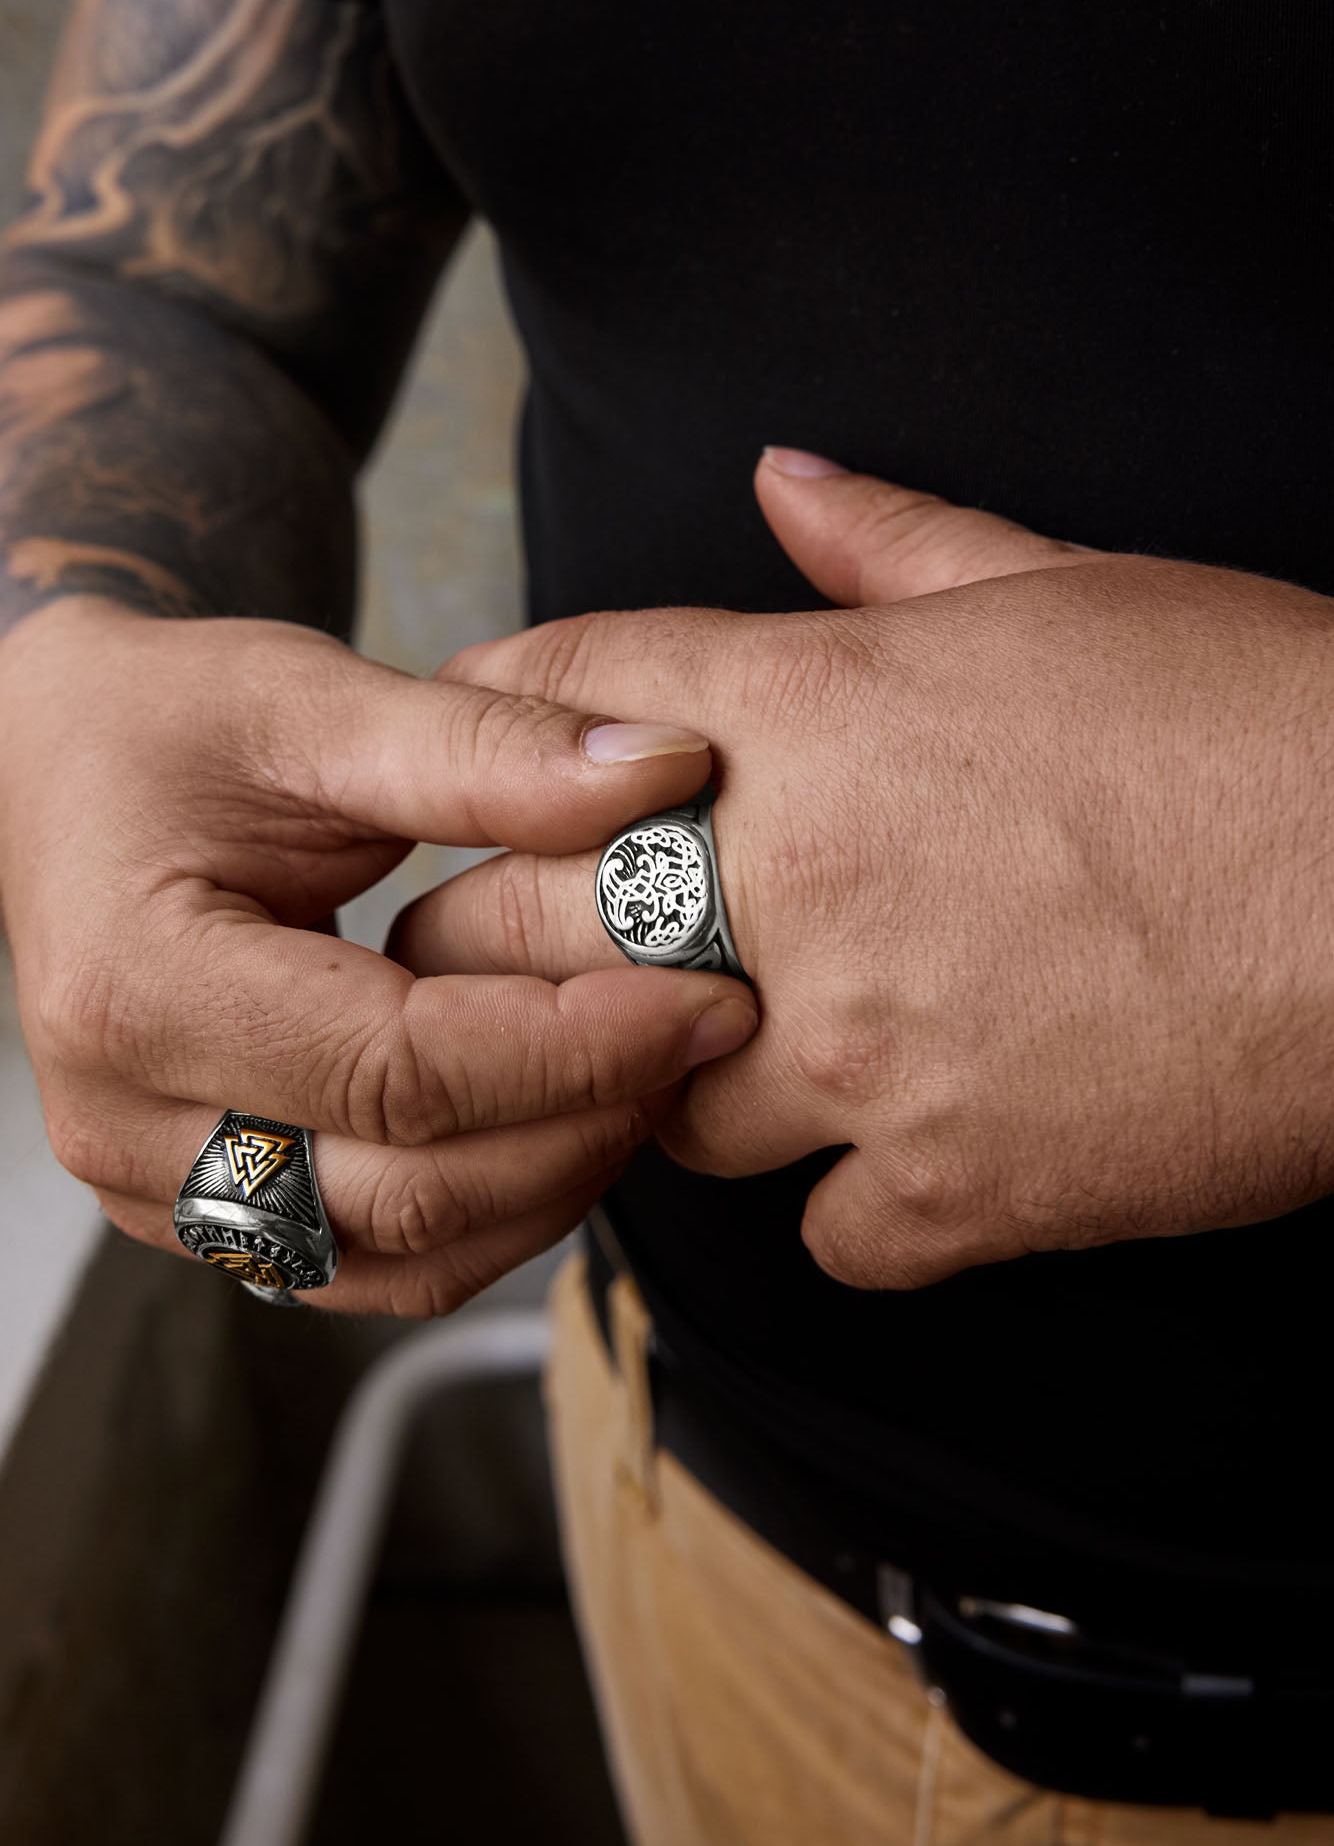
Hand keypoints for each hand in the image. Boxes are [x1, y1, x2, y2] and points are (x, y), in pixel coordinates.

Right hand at [0, 600, 755, 1314]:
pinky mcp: (201, 1204)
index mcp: (140, 984)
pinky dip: (486, 1211)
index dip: (572, 1048)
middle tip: (707, 1035)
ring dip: (550, 1183)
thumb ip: (486, 749)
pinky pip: (370, 1259)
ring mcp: (155, 1183)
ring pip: (399, 1252)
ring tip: (651, 1076)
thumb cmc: (166, 724)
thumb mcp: (314, 701)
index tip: (704, 997)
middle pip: (407, 1186)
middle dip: (586, 1120)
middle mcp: (126, 1116)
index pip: (398, 1068)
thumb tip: (664, 772)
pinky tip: (562, 1122)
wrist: (56, 767)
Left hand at [393, 452, 1333, 1288]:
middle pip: (516, 924)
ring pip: (658, 1102)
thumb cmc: (1258, 719)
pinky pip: (826, 1233)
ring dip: (683, 1074)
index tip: (475, 761)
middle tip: (527, 940)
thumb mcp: (1067, 590)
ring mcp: (868, 1056)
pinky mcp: (958, 1190)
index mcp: (814, 712)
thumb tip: (783, 476)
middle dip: (495, 930)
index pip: (548, 689)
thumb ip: (891, 542)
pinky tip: (913, 1153)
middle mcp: (801, 885)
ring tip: (750, 1043)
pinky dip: (856, 1203)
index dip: (486, 717)